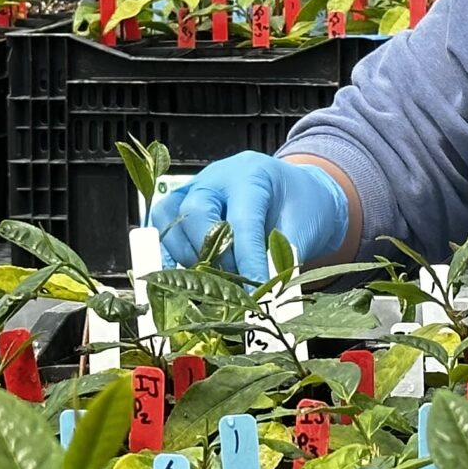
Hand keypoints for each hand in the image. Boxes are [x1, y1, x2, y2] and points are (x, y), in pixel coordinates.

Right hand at [149, 153, 350, 285]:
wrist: (294, 191)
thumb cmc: (300, 204)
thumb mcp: (304, 226)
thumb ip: (285, 257)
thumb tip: (269, 291)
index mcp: (251, 175)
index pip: (242, 220)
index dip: (247, 260)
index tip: (255, 293)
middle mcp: (216, 177)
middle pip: (195, 212)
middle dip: (211, 256)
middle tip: (233, 285)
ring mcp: (194, 188)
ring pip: (169, 218)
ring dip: (186, 255)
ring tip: (211, 279)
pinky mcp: (181, 203)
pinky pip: (162, 226)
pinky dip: (170, 253)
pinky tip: (187, 277)